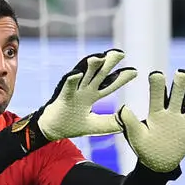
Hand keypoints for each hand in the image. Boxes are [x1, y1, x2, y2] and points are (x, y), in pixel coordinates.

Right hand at [11, 49, 137, 150]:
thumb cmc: (70, 124)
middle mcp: (83, 90)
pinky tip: (78, 73)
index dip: (121, 78)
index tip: (134, 71)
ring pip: (83, 75)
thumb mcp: (94, 126)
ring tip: (101, 56)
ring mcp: (72, 91)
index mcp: (91, 95)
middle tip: (121, 53)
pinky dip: (72, 80)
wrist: (50, 131)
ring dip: (91, 65)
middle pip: (98, 74)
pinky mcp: (61, 97)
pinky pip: (67, 87)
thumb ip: (108, 124)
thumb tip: (126, 124)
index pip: (109, 84)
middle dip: (108, 63)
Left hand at [116, 70, 184, 173]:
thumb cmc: (143, 147)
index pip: (157, 90)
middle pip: (180, 90)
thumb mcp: (134, 136)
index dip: (158, 80)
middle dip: (183, 81)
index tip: (156, 76)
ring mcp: (184, 122)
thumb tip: (124, 108)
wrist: (155, 164)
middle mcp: (172, 112)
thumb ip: (129, 122)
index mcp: (156, 110)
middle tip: (182, 75)